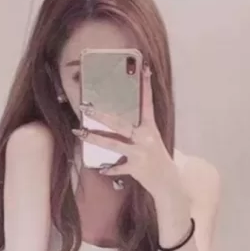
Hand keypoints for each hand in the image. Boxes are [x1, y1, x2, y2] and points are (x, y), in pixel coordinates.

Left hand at [72, 64, 179, 196]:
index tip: (145, 69)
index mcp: (150, 128)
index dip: (146, 86)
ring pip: (114, 144)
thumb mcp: (151, 141)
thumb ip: (138, 131)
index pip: (148, 103)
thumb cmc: (157, 159)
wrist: (168, 181)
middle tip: (86, 108)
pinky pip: (119, 167)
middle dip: (102, 116)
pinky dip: (110, 168)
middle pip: (120, 124)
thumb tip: (117, 121)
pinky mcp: (136, 168)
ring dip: (95, 138)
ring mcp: (140, 153)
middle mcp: (145, 138)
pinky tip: (101, 168)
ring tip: (81, 133)